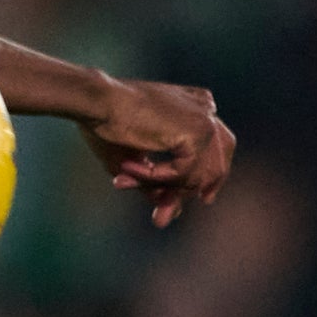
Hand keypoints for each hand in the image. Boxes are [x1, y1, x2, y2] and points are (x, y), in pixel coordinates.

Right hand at [83, 76, 235, 227]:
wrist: (98, 101)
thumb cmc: (107, 123)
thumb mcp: (135, 160)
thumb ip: (158, 184)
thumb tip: (172, 215)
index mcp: (195, 105)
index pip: (217, 145)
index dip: (212, 174)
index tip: (204, 198)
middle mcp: (206, 109)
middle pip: (219, 160)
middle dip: (193, 190)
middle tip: (166, 214)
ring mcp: (205, 120)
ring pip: (197, 174)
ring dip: (158, 186)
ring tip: (120, 182)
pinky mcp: (198, 132)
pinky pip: (183, 173)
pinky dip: (152, 178)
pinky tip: (124, 170)